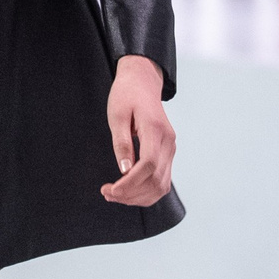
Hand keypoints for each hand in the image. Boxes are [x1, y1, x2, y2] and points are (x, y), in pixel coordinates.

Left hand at [101, 54, 174, 205]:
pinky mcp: (168, 153)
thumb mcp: (117, 115)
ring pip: (161, 185)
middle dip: (131, 193)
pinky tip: (129, 191)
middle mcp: (168, 142)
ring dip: (139, 196)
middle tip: (107, 193)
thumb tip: (124, 170)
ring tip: (115, 194)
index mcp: (156, 130)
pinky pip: (162, 180)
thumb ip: (121, 143)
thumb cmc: (127, 95)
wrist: (142, 82)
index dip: (130, 183)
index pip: (148, 165)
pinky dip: (146, 191)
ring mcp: (171, 148)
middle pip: (156, 180)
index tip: (111, 189)